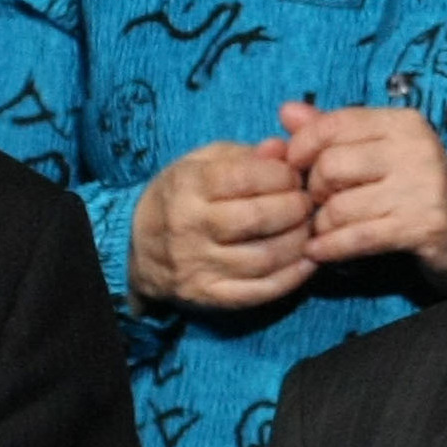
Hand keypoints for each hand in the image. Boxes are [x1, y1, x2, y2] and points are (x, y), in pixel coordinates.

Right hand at [128, 139, 314, 310]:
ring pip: (264, 257)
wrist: (138, 249)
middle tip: (308, 203)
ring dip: (299, 242)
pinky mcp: (209, 296)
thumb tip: (282, 150)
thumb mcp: (204, 163)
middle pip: (257, 218)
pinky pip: (260, 291)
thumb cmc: (182, 197)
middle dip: (296, 208)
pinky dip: (292, 277)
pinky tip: (307, 260)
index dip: (282, 175)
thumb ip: (246, 155)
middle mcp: (189, 226)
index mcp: (188, 186)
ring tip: (308, 229)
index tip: (294, 177)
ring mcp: (198, 266)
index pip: (244, 178)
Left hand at [278, 103, 446, 289]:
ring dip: (321, 225)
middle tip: (318, 205)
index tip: (295, 168)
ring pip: (339, 206)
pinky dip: (329, 248)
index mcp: (402, 123)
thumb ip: (332, 132)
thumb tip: (286, 111)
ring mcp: (422, 187)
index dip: (301, 148)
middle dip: (313, 191)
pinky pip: (356, 237)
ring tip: (323, 230)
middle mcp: (415, 148)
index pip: (333, 124)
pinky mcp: (424, 225)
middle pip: (330, 165)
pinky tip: (318, 252)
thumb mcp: (379, 153)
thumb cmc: (415, 191)